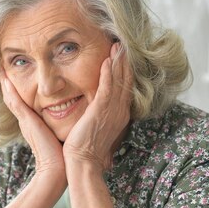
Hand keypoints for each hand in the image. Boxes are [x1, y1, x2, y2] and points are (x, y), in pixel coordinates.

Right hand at [0, 70, 64, 176]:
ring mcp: (24, 120)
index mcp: (31, 122)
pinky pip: (15, 102)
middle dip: (6, 82)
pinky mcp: (26, 121)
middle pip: (11, 97)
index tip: (11, 74)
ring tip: (0, 68)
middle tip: (1, 66)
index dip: (14, 88)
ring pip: (10, 97)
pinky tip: (5, 78)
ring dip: (5, 83)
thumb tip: (66, 114)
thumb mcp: (57, 132)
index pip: (20, 101)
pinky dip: (9, 90)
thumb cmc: (61, 151)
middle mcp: (25, 120)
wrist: (57, 167)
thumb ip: (57, 123)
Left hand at [63, 42, 132, 171]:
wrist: (82, 162)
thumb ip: (98, 118)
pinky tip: (107, 61)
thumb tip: (94, 113)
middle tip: (123, 45)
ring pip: (119, 81)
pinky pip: (107, 88)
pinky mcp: (101, 111)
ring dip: (118, 62)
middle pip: (125, 81)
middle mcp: (119, 111)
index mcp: (118, 115)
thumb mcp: (96, 130)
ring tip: (118, 46)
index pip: (124, 88)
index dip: (124, 72)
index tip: (122, 57)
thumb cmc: (85, 150)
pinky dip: (108, 74)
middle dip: (124, 62)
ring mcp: (111, 111)